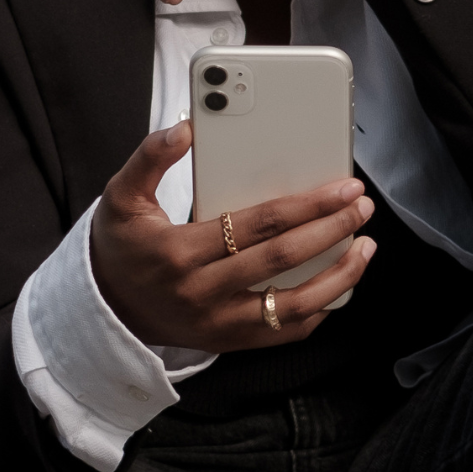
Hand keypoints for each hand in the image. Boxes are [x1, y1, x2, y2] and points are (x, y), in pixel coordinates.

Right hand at [89, 121, 376, 351]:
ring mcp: (218, 323)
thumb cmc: (122, 246)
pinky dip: (318, 310)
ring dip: (337, 276)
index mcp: (179, 252)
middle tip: (361, 206)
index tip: (342, 187)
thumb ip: (149, 158)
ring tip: (365, 247)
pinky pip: (284, 332)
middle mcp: (202, 292)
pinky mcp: (229, 341)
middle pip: (281, 260)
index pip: (257, 226)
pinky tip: (339, 283)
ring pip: (292, 306)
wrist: (108, 307)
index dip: (306, 205)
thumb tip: (184, 130)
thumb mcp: (120, 197)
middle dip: (331, 230)